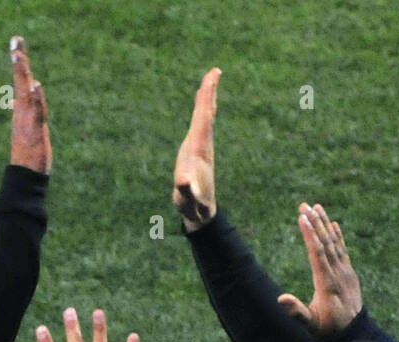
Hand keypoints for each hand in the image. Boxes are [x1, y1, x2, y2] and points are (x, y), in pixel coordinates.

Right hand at [9, 36, 50, 173]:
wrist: (25, 174)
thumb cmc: (28, 151)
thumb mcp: (27, 125)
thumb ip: (25, 109)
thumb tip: (15, 98)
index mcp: (23, 108)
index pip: (21, 80)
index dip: (19, 62)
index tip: (16, 42)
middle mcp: (24, 111)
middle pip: (22, 81)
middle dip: (19, 60)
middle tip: (16, 40)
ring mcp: (28, 120)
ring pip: (27, 92)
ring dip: (23, 74)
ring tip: (19, 57)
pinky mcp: (35, 130)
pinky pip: (37, 111)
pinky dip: (36, 98)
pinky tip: (36, 86)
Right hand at [173, 67, 219, 229]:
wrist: (203, 212)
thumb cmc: (193, 205)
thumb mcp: (187, 199)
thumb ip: (185, 190)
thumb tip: (183, 181)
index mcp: (200, 148)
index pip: (204, 117)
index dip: (206, 98)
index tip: (213, 77)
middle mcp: (203, 145)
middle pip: (207, 114)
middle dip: (209, 93)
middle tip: (215, 71)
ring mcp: (201, 148)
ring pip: (206, 119)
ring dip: (207, 101)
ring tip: (209, 84)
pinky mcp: (198, 152)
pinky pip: (201, 127)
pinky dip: (202, 114)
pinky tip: (203, 110)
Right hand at [277, 203, 363, 341]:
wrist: (354, 335)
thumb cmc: (328, 331)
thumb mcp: (311, 326)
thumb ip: (297, 312)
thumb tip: (280, 299)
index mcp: (327, 284)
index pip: (318, 254)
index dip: (310, 235)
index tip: (303, 218)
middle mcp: (338, 274)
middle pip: (326, 243)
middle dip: (315, 223)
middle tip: (305, 205)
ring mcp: (346, 273)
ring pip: (335, 244)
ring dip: (325, 224)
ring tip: (317, 207)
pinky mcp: (350, 274)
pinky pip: (343, 251)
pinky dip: (339, 236)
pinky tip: (334, 224)